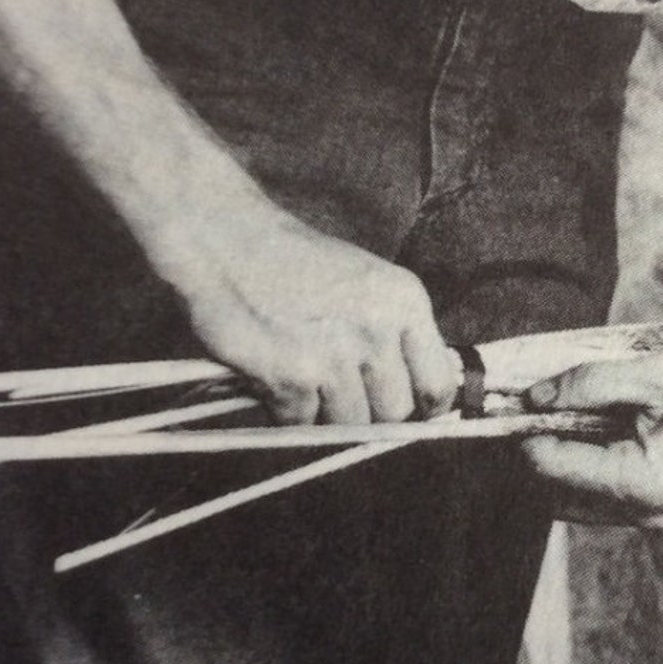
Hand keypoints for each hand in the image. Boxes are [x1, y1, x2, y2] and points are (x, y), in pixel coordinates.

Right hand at [171, 199, 457, 425]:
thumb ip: (395, 334)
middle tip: (338, 393)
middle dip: (369, 412)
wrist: (224, 239)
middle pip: (395, 412)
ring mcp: (336, 357)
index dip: (423, 408)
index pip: (438, 384)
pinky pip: (302, 423)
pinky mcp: (292, 378)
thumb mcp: (366, 284)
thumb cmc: (293, 263)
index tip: (407, 413)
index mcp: (405, 302)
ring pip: (350, 425)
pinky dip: (285, 411)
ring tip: (302, 379)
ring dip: (325, 414)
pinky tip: (273, 376)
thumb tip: (415, 397)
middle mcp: (378, 330)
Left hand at [517, 349, 662, 525]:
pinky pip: (607, 499)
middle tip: (535, 400)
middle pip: (554, 493)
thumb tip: (532, 399)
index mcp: (640, 483)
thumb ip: (589, 385)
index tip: (514, 396)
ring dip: (561, 460)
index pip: (548, 467)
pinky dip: (590, 468)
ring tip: (568, 410)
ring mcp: (658, 518)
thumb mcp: (658, 372)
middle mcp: (645, 514)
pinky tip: (601, 428)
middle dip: (535, 449)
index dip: (522, 430)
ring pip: (578, 500)